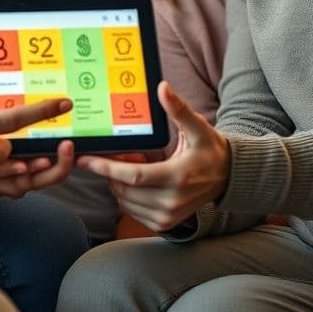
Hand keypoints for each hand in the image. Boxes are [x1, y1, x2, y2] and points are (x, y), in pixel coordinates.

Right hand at [0, 65, 72, 209]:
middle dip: (24, 138)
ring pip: (4, 173)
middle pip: (12, 150)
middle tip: (38, 123)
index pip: (8, 120)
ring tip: (38, 153)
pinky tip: (5, 166)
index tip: (61, 104)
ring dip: (21, 162)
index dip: (39, 112)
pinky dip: (3, 178)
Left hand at [77, 81, 230, 232]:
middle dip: (111, 172)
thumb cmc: (210, 150)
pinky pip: (132, 210)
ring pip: (125, 201)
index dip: (106, 168)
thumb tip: (162, 87)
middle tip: (117, 153)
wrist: (228, 178)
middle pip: (124, 189)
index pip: (133, 176)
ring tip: (133, 164)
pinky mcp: (164, 224)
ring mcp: (167, 216)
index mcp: (178, 177)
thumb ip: (178, 109)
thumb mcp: (198, 127)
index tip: (85, 159)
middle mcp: (171, 201)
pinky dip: (126, 195)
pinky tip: (136, 180)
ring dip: (118, 183)